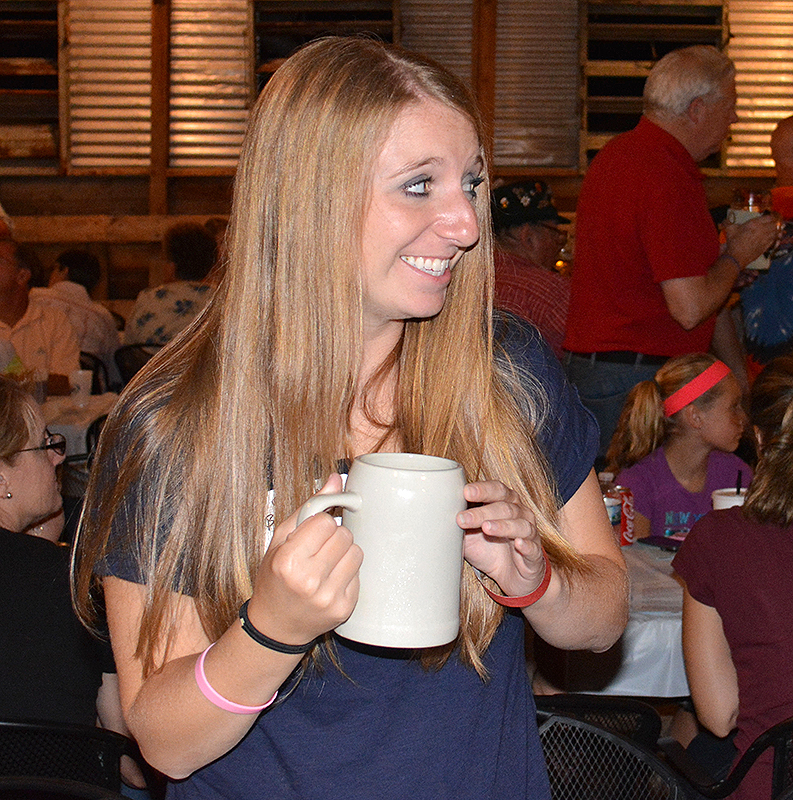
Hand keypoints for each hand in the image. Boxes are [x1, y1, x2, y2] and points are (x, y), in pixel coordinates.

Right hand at [248, 474, 361, 645]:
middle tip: (318, 550)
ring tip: (326, 564)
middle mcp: (309, 581)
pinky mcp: (344, 608)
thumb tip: (336, 481)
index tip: (311, 534)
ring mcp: (328, 597)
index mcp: (289, 561)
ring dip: (344, 553)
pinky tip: (330, 581)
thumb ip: (308, 508)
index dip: (319, 525)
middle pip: (344, 536)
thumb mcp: (280, 540)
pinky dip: (347, 573)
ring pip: (356, 553)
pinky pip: (359, 574)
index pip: (325, 521)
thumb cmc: (274, 579)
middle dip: (333, 538)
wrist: (275, 625)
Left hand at [458, 480, 546, 598]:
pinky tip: (517, 544)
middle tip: (462, 519)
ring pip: (519, 525)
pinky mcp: (535, 555)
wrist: (512, 576)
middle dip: (482, 512)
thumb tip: (432, 514)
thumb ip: (458, 523)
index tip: (465, 492)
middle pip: (504, 507)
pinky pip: (532, 548)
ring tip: (486, 528)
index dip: (482, 489)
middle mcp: (520, 513)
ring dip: (502, 525)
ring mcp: (529, 533)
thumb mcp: (469, 535)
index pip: (496, 489)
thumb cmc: (489, 548)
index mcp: (504, 502)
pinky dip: (526, 545)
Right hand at [724, 212, 779, 266]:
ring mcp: (765, 239)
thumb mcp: (730, 230)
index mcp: (754, 223)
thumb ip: (727, 223)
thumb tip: (724, 221)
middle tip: (771, 223)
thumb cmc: (733, 242)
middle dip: (773, 223)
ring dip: (775, 230)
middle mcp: (762, 230)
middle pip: (774, 224)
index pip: (769, 217)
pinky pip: (774, 240)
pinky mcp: (765, 246)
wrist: (736, 257)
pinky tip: (772, 238)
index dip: (770, 217)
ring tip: (773, 230)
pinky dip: (774, 238)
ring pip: (776, 232)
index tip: (768, 217)